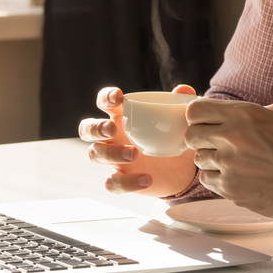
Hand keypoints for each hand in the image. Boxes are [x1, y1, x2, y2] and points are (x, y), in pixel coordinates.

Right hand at [78, 86, 197, 196]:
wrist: (184, 169)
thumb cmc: (174, 137)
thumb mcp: (181, 121)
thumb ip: (180, 104)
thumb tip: (184, 90)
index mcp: (122, 117)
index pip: (104, 102)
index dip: (106, 97)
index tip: (118, 97)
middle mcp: (113, 137)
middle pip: (87, 129)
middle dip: (95, 127)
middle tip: (112, 129)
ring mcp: (115, 159)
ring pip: (94, 154)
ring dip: (110, 153)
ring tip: (133, 154)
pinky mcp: (122, 180)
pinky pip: (112, 183)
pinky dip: (126, 183)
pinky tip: (146, 180)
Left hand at [184, 99, 272, 217]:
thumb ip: (246, 112)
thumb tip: (221, 112)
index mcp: (243, 114)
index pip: (195, 111)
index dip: (197, 118)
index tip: (204, 123)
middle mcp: (232, 136)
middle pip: (191, 135)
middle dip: (200, 140)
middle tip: (216, 144)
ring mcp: (229, 163)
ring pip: (198, 159)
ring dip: (211, 161)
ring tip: (233, 163)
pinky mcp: (229, 187)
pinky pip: (207, 179)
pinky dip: (217, 179)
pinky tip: (236, 177)